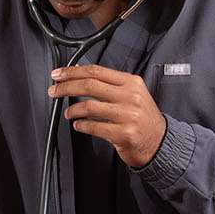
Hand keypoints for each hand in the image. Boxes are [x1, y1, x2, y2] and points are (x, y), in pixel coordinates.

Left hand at [49, 65, 167, 167]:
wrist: (160, 142)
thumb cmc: (142, 118)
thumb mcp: (132, 94)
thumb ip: (109, 84)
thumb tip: (79, 72)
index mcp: (131, 83)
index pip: (96, 71)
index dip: (73, 72)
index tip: (59, 74)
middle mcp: (131, 96)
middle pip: (89, 85)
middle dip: (66, 87)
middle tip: (53, 91)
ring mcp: (128, 115)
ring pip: (89, 106)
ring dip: (72, 110)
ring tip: (68, 113)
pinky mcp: (124, 134)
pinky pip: (94, 127)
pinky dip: (81, 125)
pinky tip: (78, 125)